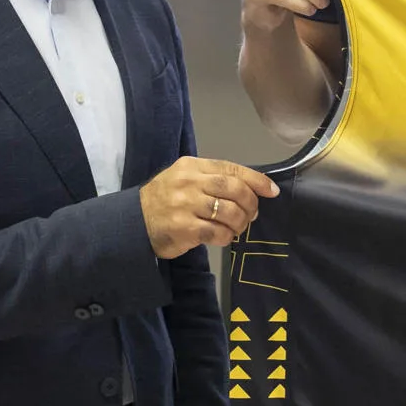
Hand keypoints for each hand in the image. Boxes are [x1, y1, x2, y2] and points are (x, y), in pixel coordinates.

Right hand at [139, 158, 278, 258]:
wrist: (134, 221)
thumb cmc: (164, 199)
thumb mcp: (184, 179)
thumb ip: (213, 179)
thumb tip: (252, 190)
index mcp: (192, 167)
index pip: (231, 169)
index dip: (256, 180)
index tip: (271, 191)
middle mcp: (190, 183)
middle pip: (235, 190)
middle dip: (251, 204)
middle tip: (252, 214)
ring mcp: (186, 206)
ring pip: (230, 212)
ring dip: (241, 223)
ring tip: (237, 227)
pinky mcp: (184, 228)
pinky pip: (218, 233)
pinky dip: (227, 237)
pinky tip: (224, 238)